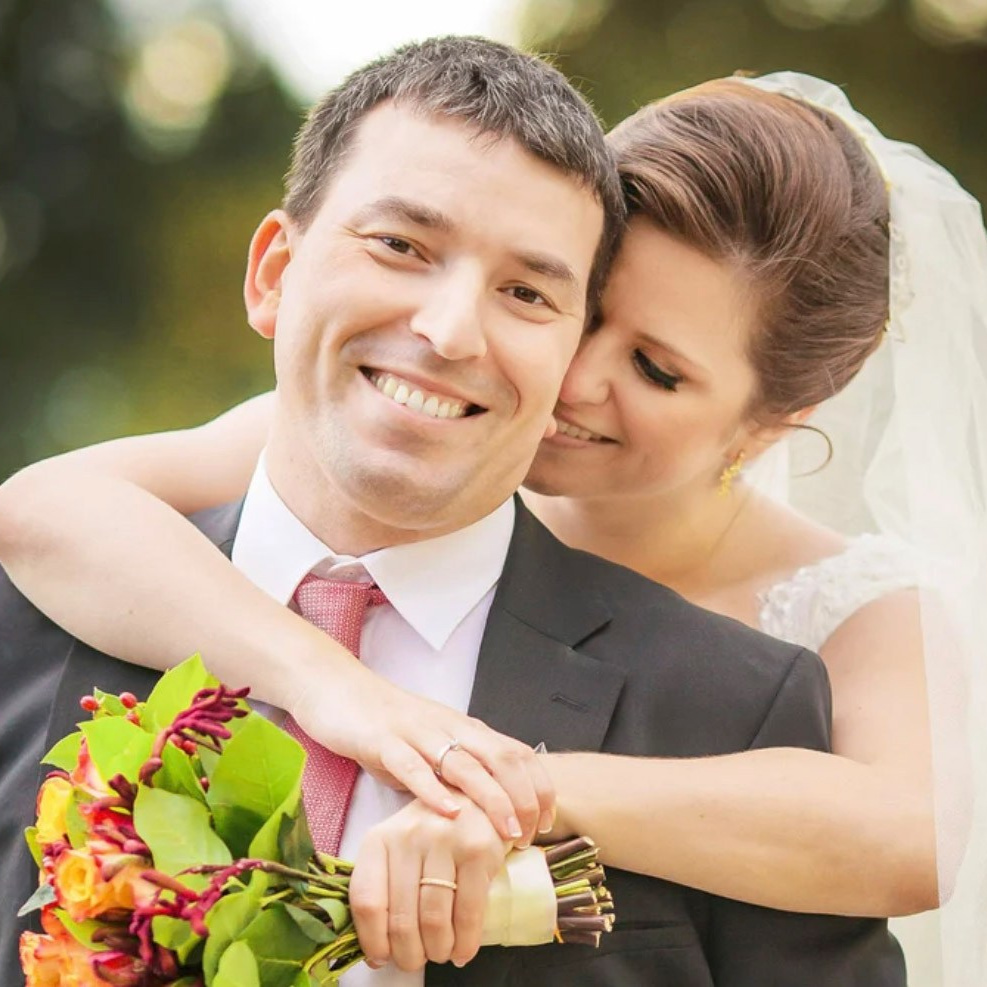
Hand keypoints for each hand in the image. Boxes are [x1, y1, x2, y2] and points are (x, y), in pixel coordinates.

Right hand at [289, 661, 553, 845]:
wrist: (338, 689)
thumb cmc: (387, 725)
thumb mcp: (431, 748)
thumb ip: (457, 774)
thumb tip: (486, 818)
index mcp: (465, 729)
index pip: (516, 752)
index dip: (538, 786)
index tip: (549, 820)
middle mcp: (449, 727)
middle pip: (501, 758)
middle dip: (523, 797)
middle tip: (531, 834)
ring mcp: (417, 732)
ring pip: (464, 763)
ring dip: (491, 798)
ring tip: (506, 831)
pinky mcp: (383, 740)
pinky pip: (412, 766)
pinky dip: (433, 789)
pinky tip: (448, 813)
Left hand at [349, 795, 508, 970]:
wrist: (474, 800)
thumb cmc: (429, 836)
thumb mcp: (395, 850)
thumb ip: (382, 889)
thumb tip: (376, 952)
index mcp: (379, 839)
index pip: (367, 900)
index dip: (372, 940)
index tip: (381, 958)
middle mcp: (409, 836)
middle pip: (401, 917)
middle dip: (408, 954)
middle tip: (415, 961)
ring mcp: (445, 840)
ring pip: (434, 919)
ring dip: (437, 950)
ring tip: (440, 954)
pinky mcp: (478, 850)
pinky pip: (468, 912)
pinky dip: (465, 942)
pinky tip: (462, 950)